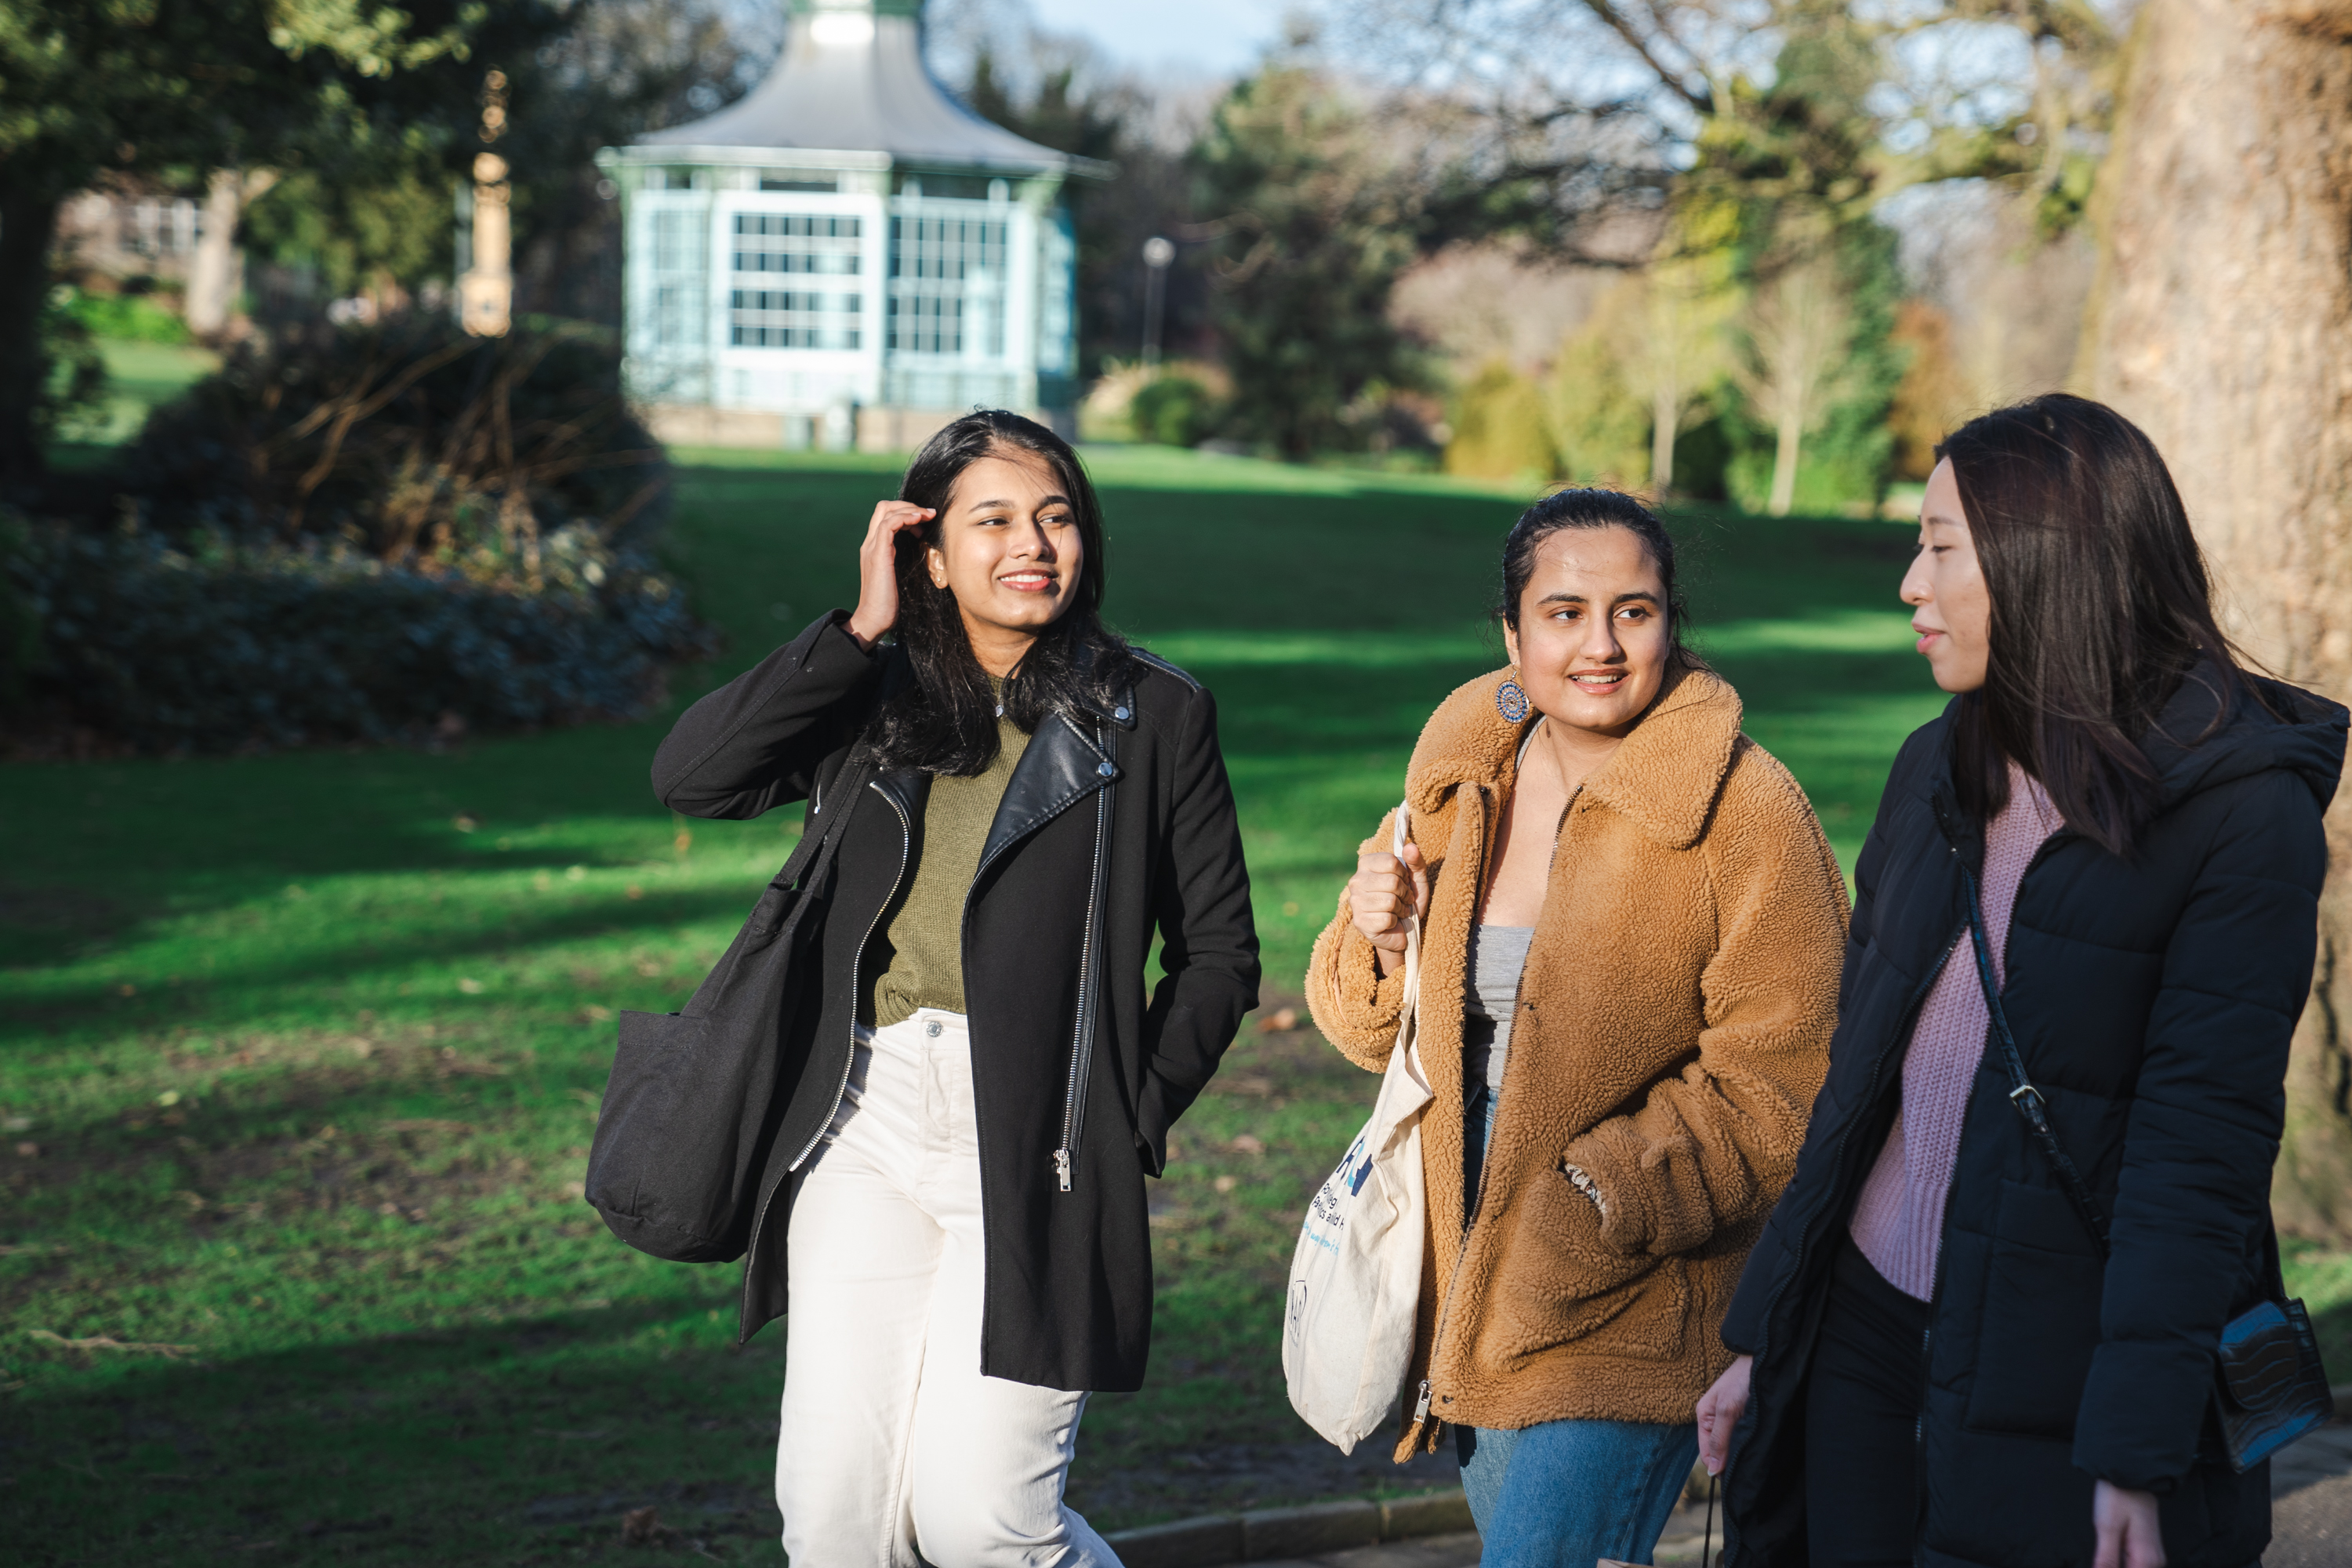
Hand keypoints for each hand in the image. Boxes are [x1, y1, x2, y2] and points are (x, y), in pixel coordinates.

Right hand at [843, 500, 935, 649]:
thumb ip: (904, 561)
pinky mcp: (878, 554)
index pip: (886, 516)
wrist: (874, 619)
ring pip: (887, 511)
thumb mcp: (900, 576)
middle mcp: (871, 544)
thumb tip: (923, 553)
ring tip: (929, 516)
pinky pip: (889, 525)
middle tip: (928, 515)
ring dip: (911, 509)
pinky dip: (906, 517)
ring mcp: (872, 547)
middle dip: (909, 505)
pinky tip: (920, 521)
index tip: (925, 523)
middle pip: (884, 507)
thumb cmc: (889, 603)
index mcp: (875, 548)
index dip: (906, 512)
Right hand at [1345, 840, 1426, 977]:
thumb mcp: (1416, 878)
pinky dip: (1395, 921)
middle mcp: (1355, 881)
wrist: (1402, 930)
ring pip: (1390, 901)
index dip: (1404, 874)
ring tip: (1398, 910)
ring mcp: (1355, 902)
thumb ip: (1415, 861)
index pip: (1391, 862)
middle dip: (1404, 893)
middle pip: (1392, 882)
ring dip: (1400, 908)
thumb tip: (1410, 846)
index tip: (1404, 882)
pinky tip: (1391, 921)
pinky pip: (1387, 918)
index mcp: (1366, 864)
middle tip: (1403, 899)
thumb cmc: (1407, 900)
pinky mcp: (1359, 922)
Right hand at [1695, 1355, 1750, 1476]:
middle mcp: (1715, 1420)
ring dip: (1741, 1452)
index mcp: (1703, 1417)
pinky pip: (1741, 1439)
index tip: (1736, 1476)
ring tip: (1754, 1452)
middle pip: (1719, 1451)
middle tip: (1748, 1464)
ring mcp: (1729, 1420)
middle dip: (1730, 1459)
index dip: (1719, 1466)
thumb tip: (1712, 1470)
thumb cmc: (1742, 1380)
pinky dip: (1748, 1444)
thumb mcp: (1727, 1410)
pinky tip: (1757, 1445)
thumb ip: (1719, 1439)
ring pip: (1731, 1446)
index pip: (1706, 1453)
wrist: (1763, 1360)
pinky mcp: (1744, 1419)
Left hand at [2092, 1481, 2164, 1567]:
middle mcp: (2156, 1561)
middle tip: (2102, 1556)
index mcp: (2147, 1559)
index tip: (2102, 1562)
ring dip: (2116, 1563)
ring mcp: (2153, 1554)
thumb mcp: (2107, 1527)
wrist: (2131, 1472)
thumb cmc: (2118, 1496)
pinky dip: (2121, 1562)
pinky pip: (2136, 1563)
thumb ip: (2106, 1559)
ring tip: (2104, 1553)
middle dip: (2112, 1566)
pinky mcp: (2147, 1547)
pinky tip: (2110, 1553)